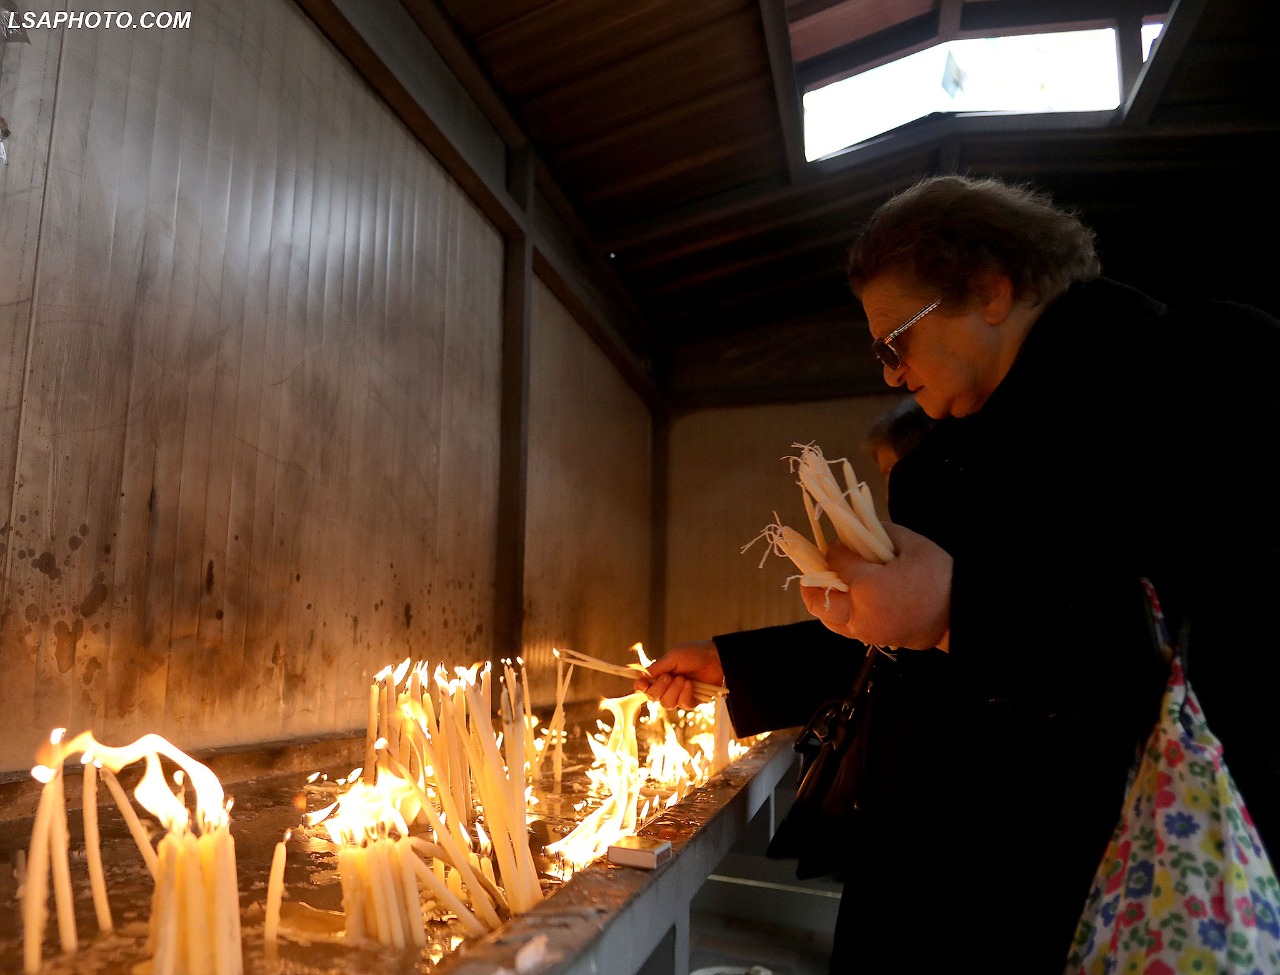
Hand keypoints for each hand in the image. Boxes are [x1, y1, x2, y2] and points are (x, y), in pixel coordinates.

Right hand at [634, 640, 723, 709]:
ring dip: (674, 691)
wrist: (716, 658)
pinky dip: (685, 695)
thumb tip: (641, 676)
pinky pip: (683, 705)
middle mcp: (668, 686)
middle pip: (653, 697)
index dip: (640, 687)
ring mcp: (680, 695)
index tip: (641, 684)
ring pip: (667, 704)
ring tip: (684, 679)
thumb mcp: (673, 657)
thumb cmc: (695, 654)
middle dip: (660, 688)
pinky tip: (691, 685)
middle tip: (669, 677)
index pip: (645, 686)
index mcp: (661, 674)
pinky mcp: (693, 701)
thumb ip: (657, 668)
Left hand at [801, 523, 951, 649]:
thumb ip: (875, 532)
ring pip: (826, 618)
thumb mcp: (910, 543)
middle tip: (820, 564)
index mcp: (867, 587)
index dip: (833, 550)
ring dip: (823, 598)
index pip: (835, 562)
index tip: (839, 543)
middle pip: (817, 599)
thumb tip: (851, 534)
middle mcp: (859, 613)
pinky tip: (850, 598)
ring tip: (833, 582)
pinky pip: (844, 627)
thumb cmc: (939, 575)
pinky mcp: (874, 639)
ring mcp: (865, 631)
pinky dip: (838, 612)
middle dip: (814, 578)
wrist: (962, 614)